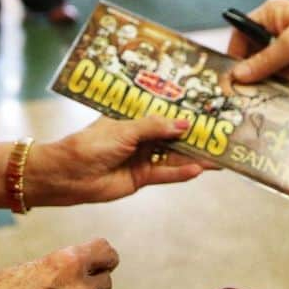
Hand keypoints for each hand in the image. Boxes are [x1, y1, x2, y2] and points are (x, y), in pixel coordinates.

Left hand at [25, 115, 206, 207]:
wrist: (68, 175)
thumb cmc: (91, 144)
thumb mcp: (125, 129)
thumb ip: (155, 127)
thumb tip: (183, 124)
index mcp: (133, 117)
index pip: (163, 112)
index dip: (183, 112)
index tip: (207, 110)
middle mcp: (140, 136)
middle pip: (173, 135)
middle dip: (194, 135)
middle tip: (220, 135)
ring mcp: (142, 157)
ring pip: (173, 155)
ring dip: (194, 155)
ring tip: (218, 154)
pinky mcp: (141, 178)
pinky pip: (165, 174)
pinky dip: (181, 172)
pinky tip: (199, 169)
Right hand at [228, 0, 288, 84]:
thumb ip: (262, 62)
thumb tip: (237, 75)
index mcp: (273, 12)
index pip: (243, 31)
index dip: (238, 51)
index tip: (235, 72)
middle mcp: (279, 24)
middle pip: (257, 51)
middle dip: (265, 66)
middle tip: (270, 77)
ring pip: (272, 65)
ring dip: (283, 72)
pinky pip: (286, 70)